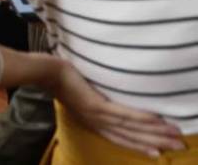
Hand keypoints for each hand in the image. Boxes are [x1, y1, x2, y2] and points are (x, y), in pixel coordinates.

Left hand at [51, 61, 183, 156]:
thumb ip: (93, 99)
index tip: (157, 151)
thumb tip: (106, 95)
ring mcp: (96, 115)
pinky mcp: (96, 105)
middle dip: (155, 142)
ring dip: (155, 132)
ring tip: (174, 135)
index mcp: (92, 122)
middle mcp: (95, 122)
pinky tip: (157, 120)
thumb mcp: (79, 94)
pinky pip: (124, 114)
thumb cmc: (61, 78)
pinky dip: (141, 118)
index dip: (139, 144)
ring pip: (131, 127)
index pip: (120, 137)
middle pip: (130, 136)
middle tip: (178, 146)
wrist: (45, 72)